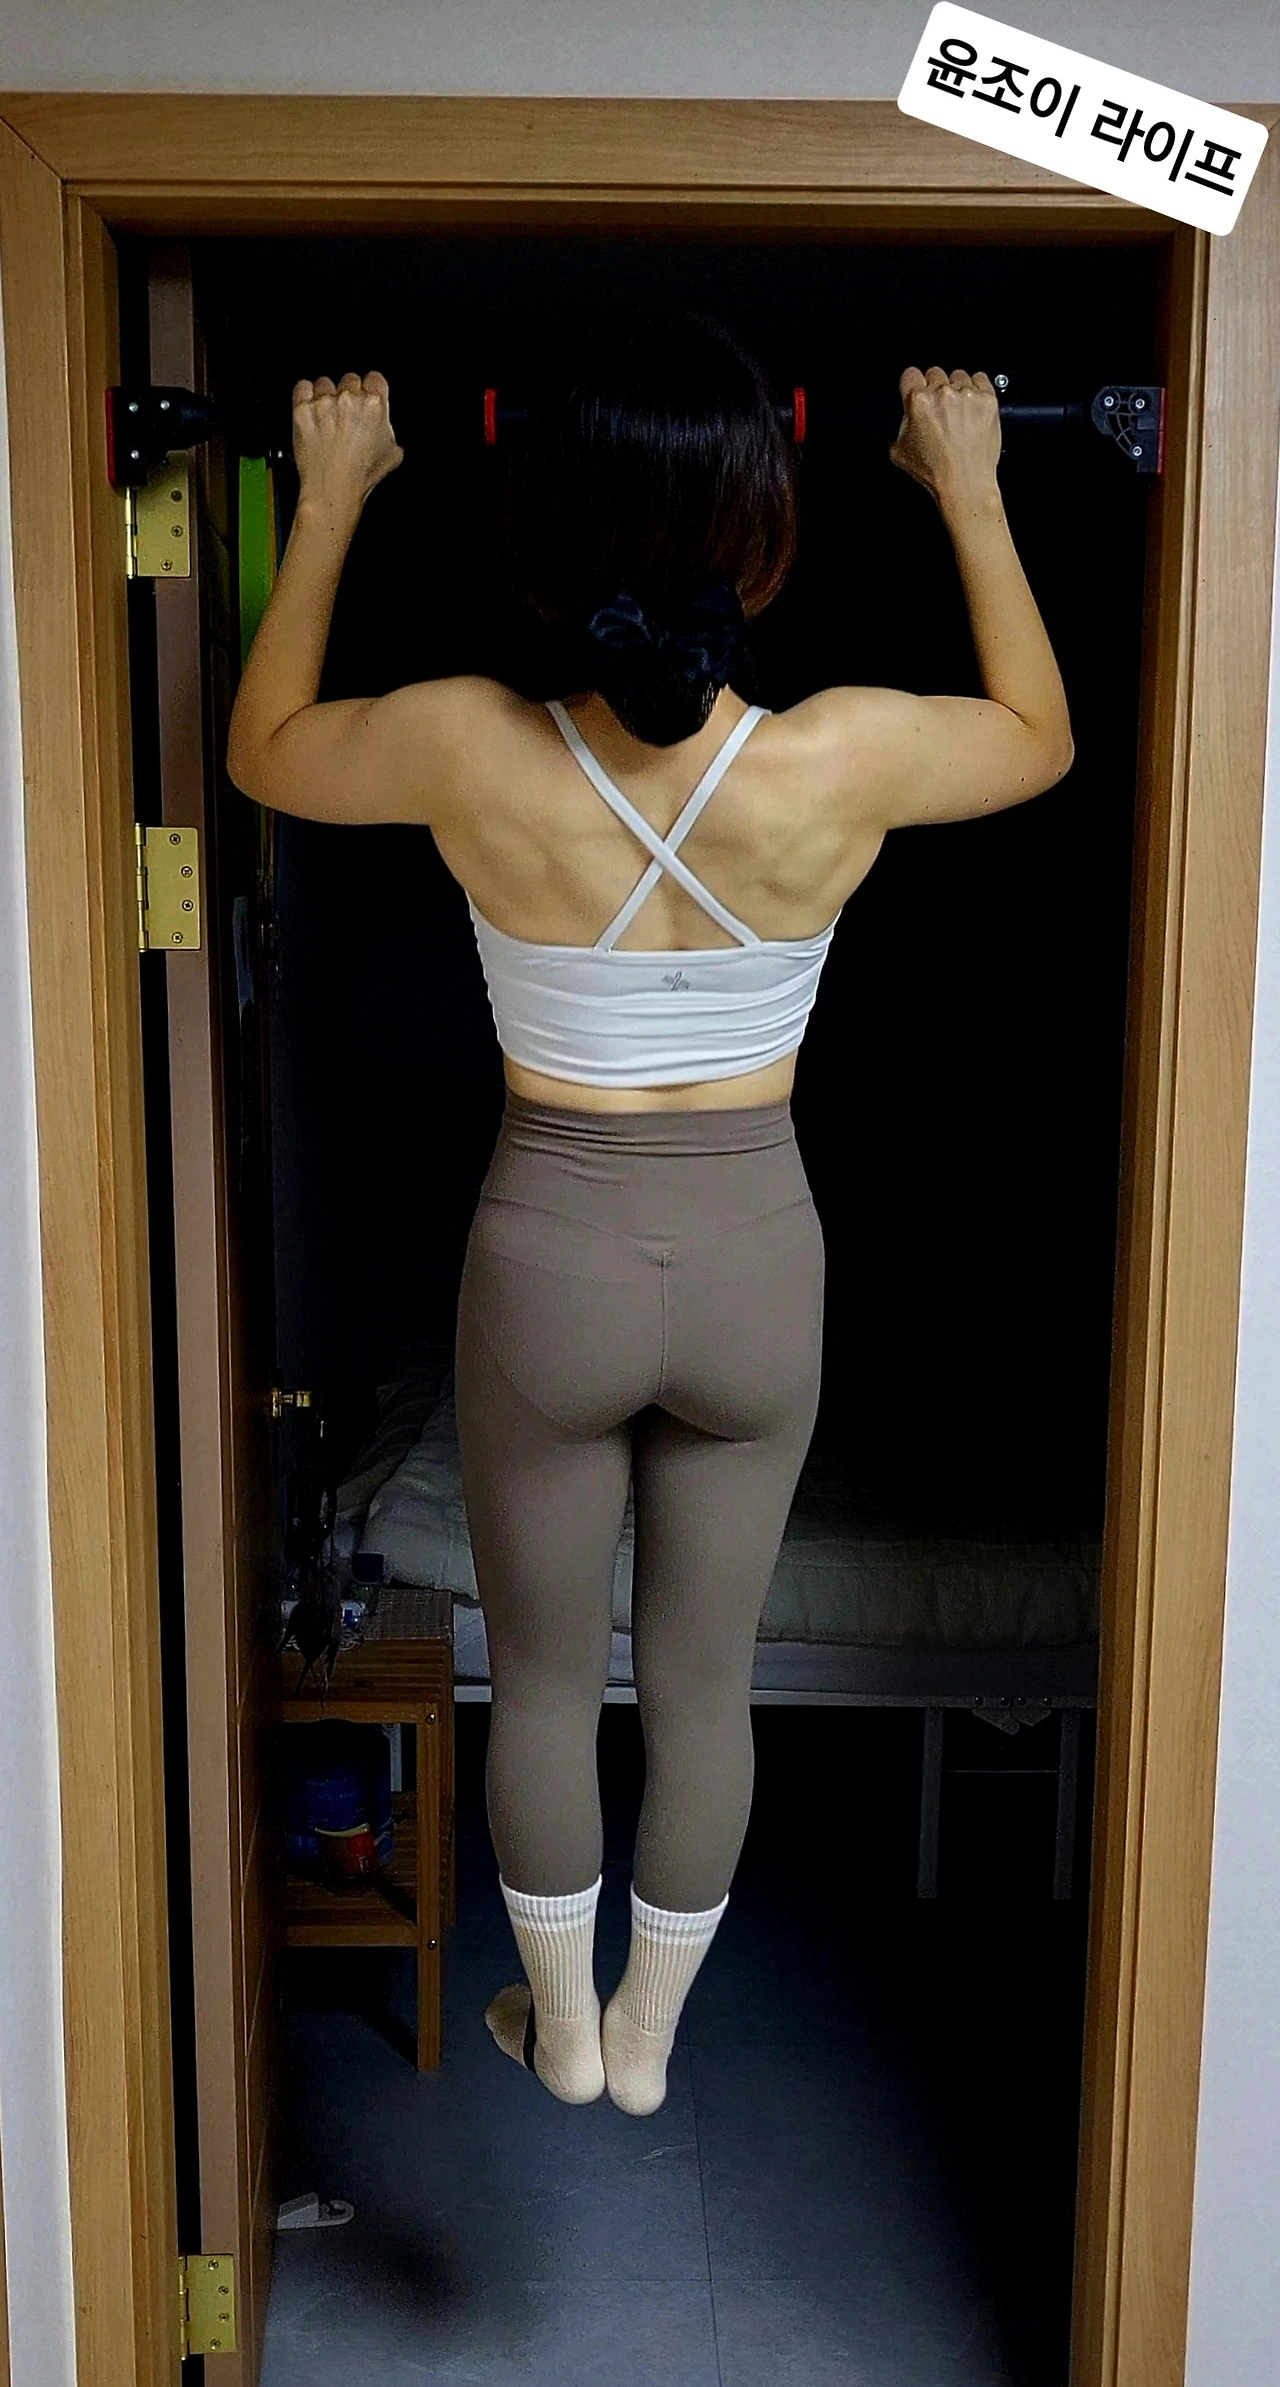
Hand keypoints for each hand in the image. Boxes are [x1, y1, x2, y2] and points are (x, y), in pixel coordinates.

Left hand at [291, 370, 403, 518]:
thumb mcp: (392, 455)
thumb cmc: (361, 476)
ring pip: (325, 383)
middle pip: (350, 379)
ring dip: (325, 396)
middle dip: (348, 395)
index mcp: (375, 406)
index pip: (375, 378)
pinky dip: (305, 395)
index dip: (370, 389)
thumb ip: (390, 431)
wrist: (333, 490)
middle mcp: (349, 400)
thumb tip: (385, 427)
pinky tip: (311, 409)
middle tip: (345, 416)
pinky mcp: (302, 409)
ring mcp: (324, 403)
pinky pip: (303, 387)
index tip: (366, 397)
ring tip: (326, 417)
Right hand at [889, 367, 1001, 508]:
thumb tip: (907, 417)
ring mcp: (966, 394)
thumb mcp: (900, 451)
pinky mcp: (987, 399)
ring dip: (957, 388)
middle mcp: (942, 393)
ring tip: (959, 411)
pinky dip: (977, 389)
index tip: (918, 390)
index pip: (910, 373)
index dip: (913, 383)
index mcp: (917, 401)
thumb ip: (901, 425)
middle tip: (940, 410)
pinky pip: (981, 379)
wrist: (965, 483)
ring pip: (958, 375)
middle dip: (935, 388)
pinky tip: (972, 407)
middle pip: (935, 372)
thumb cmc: (936, 471)